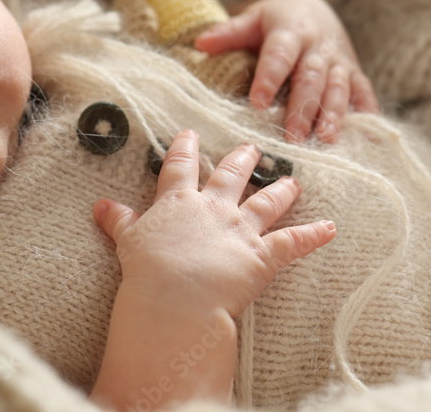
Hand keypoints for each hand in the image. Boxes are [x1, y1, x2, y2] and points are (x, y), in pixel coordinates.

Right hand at [94, 130, 334, 320]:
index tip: (189, 133)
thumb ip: (119, 220)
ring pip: (266, 203)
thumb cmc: (147, 270)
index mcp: (178, 202)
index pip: (180, 167)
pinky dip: (314, 235)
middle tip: (252, 147)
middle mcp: (213, 208)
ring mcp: (241, 230)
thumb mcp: (129, 241)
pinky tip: (330, 228)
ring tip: (293, 180)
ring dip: (281, 191)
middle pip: (230, 176)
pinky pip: (294, 243)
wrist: (175, 298)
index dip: (185, 148)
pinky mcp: (263, 256)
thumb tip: (100, 205)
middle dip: (241, 160)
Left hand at [193, 0, 379, 142]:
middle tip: (292, 137)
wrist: (311, 7)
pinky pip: (363, 93)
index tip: (258, 103)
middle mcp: (317, 47)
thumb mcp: (251, 18)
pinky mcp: (354, 72)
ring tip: (325, 139)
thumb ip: (228, 32)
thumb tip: (199, 43)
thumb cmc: (273, 19)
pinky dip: (365, 114)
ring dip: (333, 114)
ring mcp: (339, 60)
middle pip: (310, 78)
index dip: (269, 79)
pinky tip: (365, 139)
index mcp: (289, 32)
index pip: (278, 56)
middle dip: (302, 108)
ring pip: (338, 87)